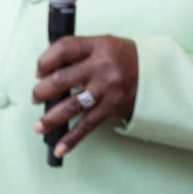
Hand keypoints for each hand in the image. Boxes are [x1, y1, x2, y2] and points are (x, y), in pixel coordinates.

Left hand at [33, 35, 137, 158]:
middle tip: (36, 97)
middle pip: (61, 79)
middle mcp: (101, 67)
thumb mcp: (103, 45)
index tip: (39, 70)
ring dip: (51, 118)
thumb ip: (79, 53)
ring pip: (71, 106)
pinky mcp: (111, 108)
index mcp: (98, 46)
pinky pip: (87, 125)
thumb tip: (48, 70)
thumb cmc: (124, 58)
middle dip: (42, 91)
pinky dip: (72, 138)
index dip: (45, 60)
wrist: (156, 74)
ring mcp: (106, 89)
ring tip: (39, 126)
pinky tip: (60, 148)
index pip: (64, 48)